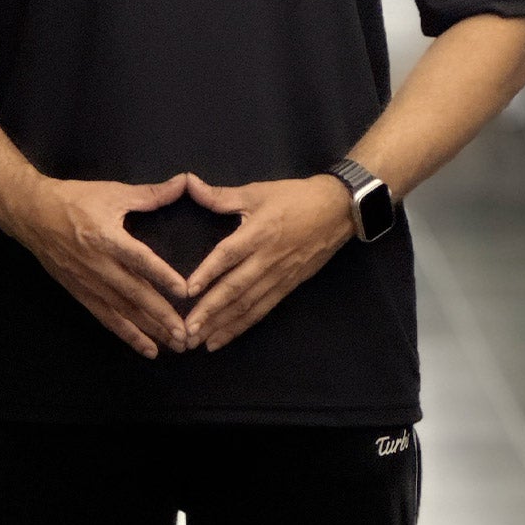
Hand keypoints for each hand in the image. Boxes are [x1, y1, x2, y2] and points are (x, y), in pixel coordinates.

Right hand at [13, 173, 192, 359]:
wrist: (31, 214)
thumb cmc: (74, 200)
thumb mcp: (112, 192)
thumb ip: (150, 194)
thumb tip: (184, 183)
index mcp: (106, 238)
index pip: (138, 260)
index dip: (161, 275)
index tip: (183, 291)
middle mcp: (98, 265)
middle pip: (133, 294)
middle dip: (161, 316)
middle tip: (186, 334)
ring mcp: (88, 283)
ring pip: (123, 312)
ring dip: (150, 331)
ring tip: (175, 346)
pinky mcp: (80, 293)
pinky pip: (106, 318)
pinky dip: (127, 335)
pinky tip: (147, 348)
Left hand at [182, 172, 354, 351]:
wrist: (338, 210)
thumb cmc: (295, 198)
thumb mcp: (258, 191)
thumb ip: (221, 195)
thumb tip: (188, 183)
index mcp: (259, 232)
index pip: (229, 255)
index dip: (208, 272)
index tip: (188, 291)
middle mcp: (267, 259)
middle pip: (235, 288)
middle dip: (210, 311)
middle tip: (187, 330)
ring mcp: (279, 276)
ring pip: (247, 305)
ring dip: (222, 325)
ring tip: (198, 341)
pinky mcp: (287, 287)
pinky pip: (261, 310)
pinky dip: (241, 326)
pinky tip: (222, 338)